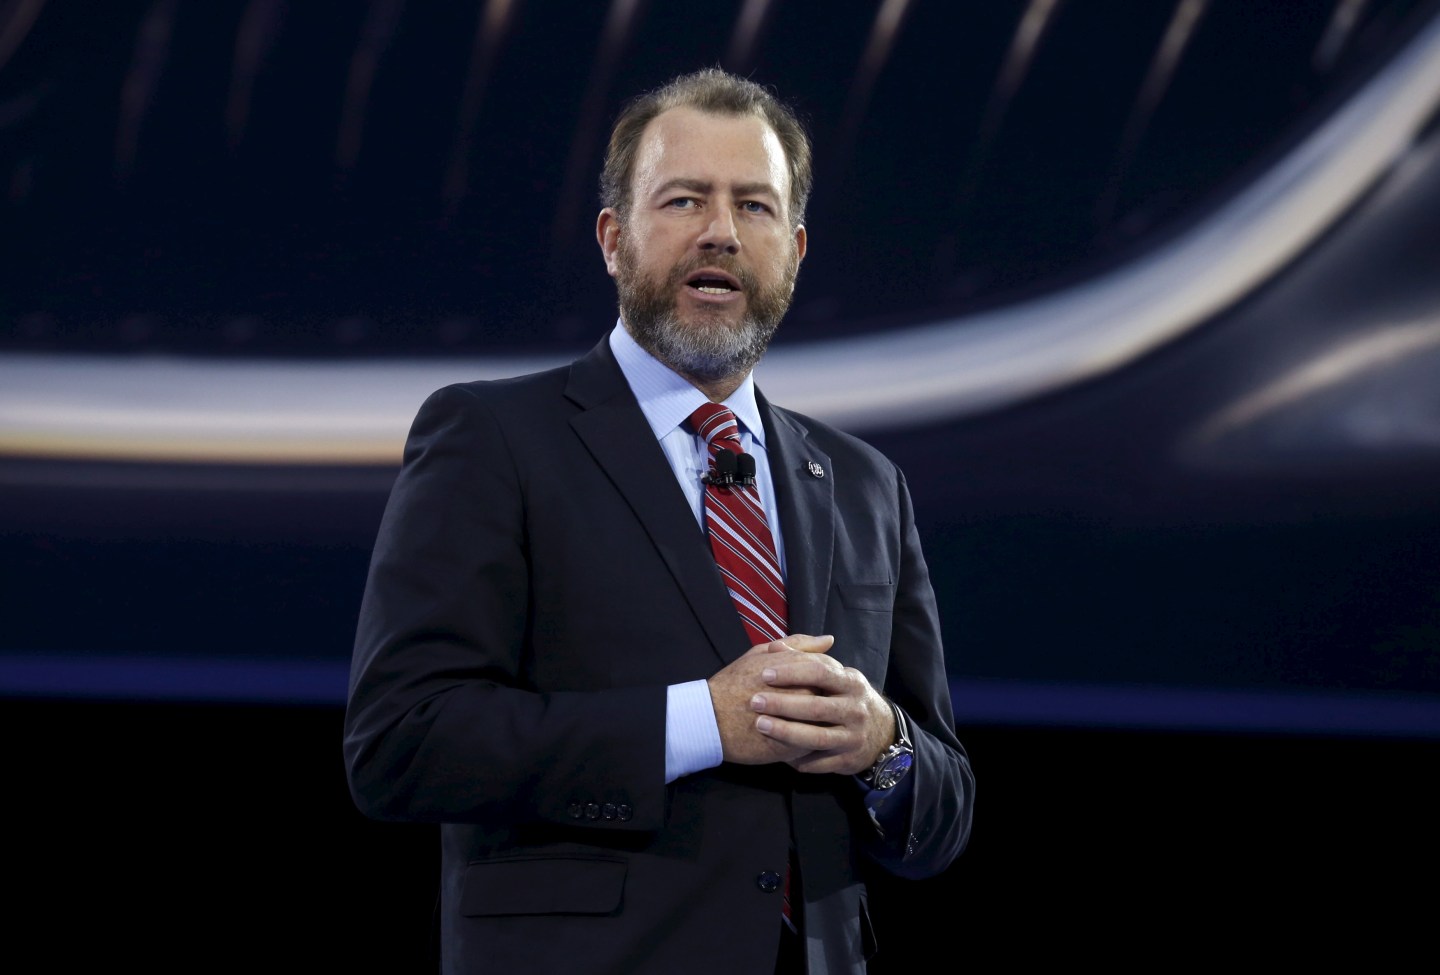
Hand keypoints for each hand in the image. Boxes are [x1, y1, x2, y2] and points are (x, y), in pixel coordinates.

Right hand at [707, 634, 833, 764]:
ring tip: (805, 724)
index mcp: (799, 669)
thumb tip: (829, 640)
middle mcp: (804, 694)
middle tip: (809, 705)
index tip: (814, 683)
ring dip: (819, 724)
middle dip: (825, 701)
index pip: (830, 672)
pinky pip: (810, 747)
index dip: (825, 678)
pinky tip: (798, 740)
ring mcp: (800, 722)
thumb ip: (798, 645)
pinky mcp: (792, 747)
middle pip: (830, 698)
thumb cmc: (734, 682)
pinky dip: (807, 743)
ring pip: (823, 724)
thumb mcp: (762, 654)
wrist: (710, 717)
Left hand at [748, 651, 895, 775]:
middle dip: (783, 704)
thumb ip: (806, 658)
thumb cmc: (846, 697)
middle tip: (754, 701)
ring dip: (786, 732)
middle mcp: (856, 710)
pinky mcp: (849, 761)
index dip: (792, 672)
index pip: (821, 672)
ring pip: (817, 738)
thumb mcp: (835, 674)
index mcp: (851, 682)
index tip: (764, 674)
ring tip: (759, 725)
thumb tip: (776, 646)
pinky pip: (820, 763)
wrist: (881, 732)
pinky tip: (777, 754)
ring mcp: (853, 737)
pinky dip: (798, 759)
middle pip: (817, 707)